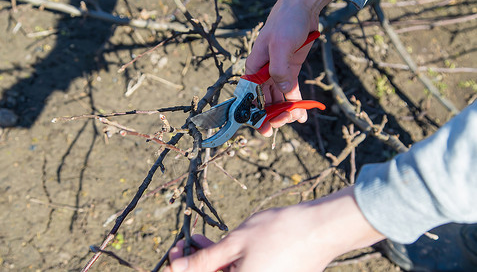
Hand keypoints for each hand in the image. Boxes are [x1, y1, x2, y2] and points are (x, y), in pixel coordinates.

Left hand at [163, 187, 384, 271]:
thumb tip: (177, 268)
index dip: (182, 267)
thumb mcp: (235, 243)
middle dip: (198, 262)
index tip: (175, 250)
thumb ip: (205, 260)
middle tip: (188, 241)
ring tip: (204, 239)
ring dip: (213, 261)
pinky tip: (225, 245)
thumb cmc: (279, 234)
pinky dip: (231, 262)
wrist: (320, 229)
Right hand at [245, 0, 334, 135]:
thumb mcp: (280, 46)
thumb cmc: (285, 23)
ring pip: (278, 99)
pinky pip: (291, 92)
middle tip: (282, 124)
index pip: (249, 95)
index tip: (262, 128)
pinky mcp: (291, 71)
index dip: (254, 114)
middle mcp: (263, 73)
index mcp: (253, 68)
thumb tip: (283, 92)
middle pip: (264, 101)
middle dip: (272, 114)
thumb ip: (279, 70)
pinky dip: (296, 103)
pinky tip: (302, 115)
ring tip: (297, 119)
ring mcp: (277, 73)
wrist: (302, 8)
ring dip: (286, 111)